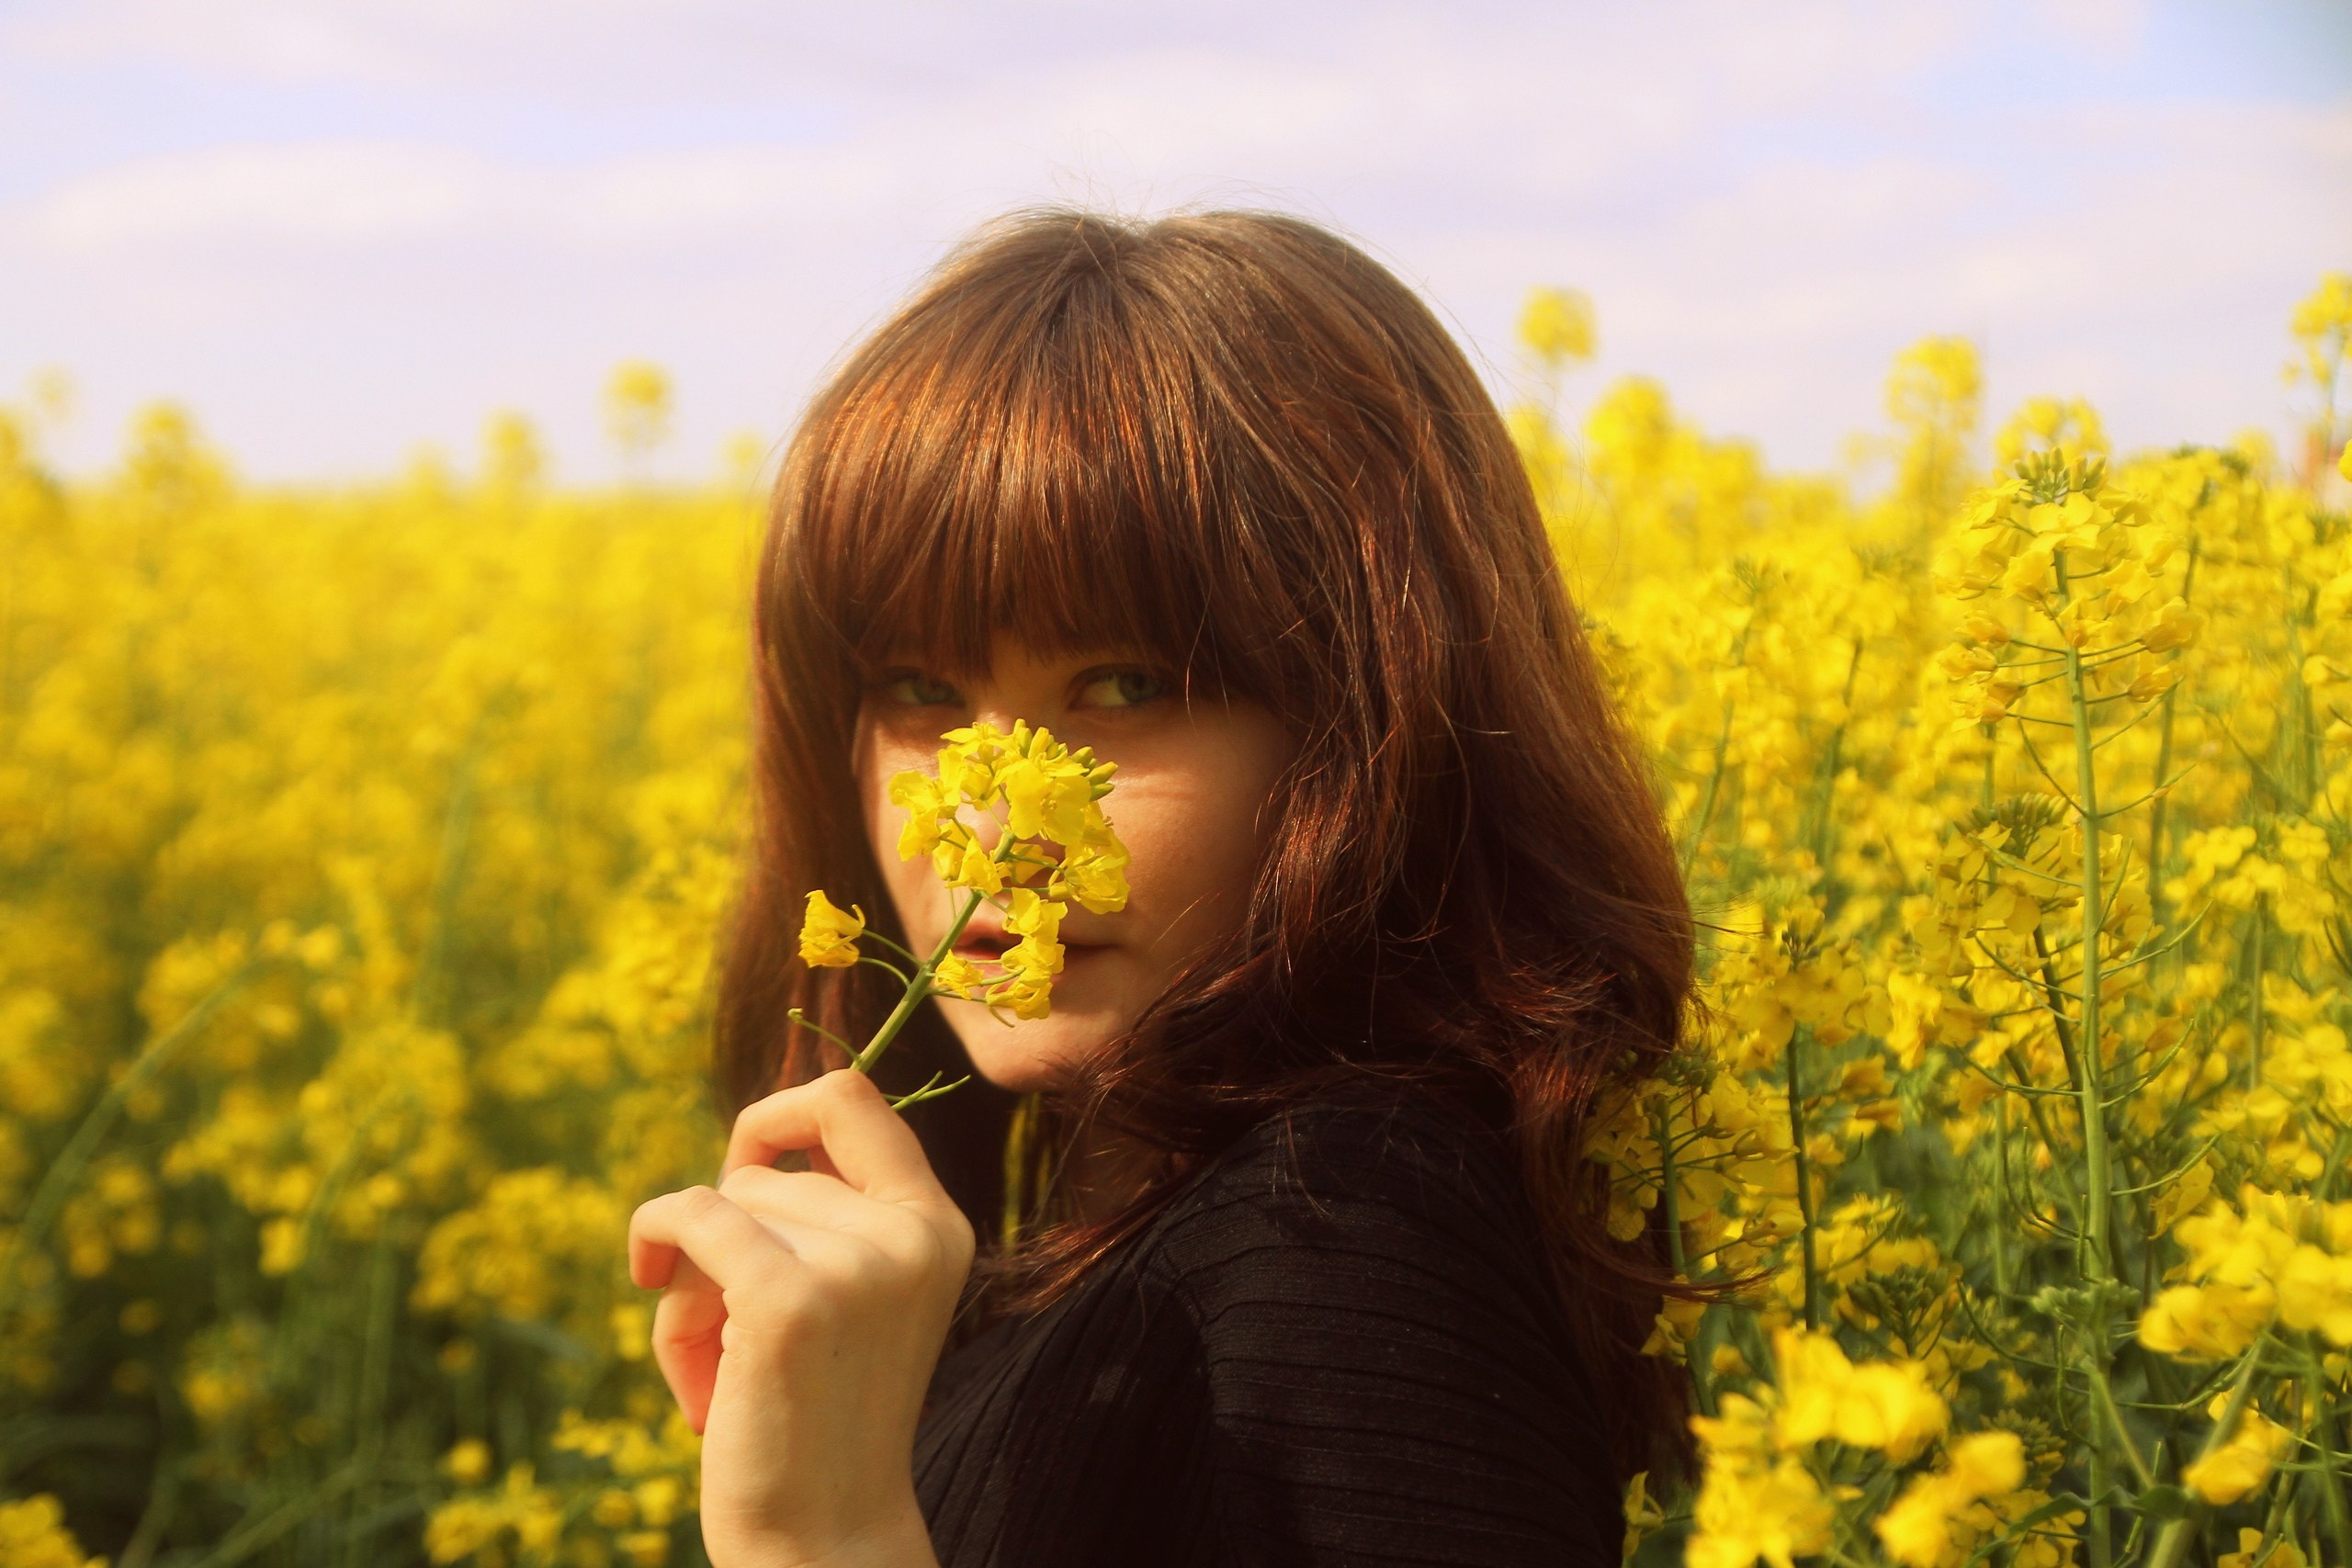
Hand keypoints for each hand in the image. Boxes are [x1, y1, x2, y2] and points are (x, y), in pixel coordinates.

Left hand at [629, 1068, 974, 1567]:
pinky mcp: (789, 1298)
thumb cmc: (813, 1421)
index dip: (782, 1108)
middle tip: (728, 1337)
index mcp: (938, 1228)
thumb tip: (753, 1137)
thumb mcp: (850, 1298)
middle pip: (767, 1173)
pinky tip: (645, 1275)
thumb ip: (824, 1217)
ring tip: (715, 1369)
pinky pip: (690, 1215)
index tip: (743, 1159)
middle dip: (727, 1239)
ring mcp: (858, 1265)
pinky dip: (653, 1238)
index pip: (853, 1099)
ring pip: (723, 1206)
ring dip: (692, 1282)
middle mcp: (912, 1236)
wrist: (823, 1539)